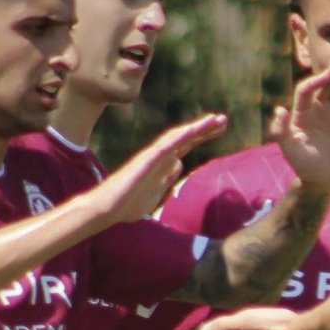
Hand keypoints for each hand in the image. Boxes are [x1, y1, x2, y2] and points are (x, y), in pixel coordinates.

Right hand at [96, 113, 227, 222]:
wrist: (106, 209)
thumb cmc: (128, 204)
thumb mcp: (156, 194)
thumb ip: (167, 181)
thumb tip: (178, 167)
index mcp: (163, 164)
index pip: (186, 146)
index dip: (202, 136)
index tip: (219, 129)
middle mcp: (159, 157)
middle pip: (186, 139)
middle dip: (205, 129)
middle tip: (223, 120)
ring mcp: (153, 157)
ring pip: (178, 138)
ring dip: (197, 128)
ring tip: (215, 120)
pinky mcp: (146, 160)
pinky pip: (165, 145)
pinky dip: (179, 136)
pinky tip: (192, 129)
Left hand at [271, 60, 329, 190]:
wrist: (323, 179)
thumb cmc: (303, 165)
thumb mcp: (289, 149)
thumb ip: (281, 131)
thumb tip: (279, 110)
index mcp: (302, 112)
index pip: (307, 89)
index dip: (316, 81)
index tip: (326, 76)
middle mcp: (319, 108)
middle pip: (327, 85)